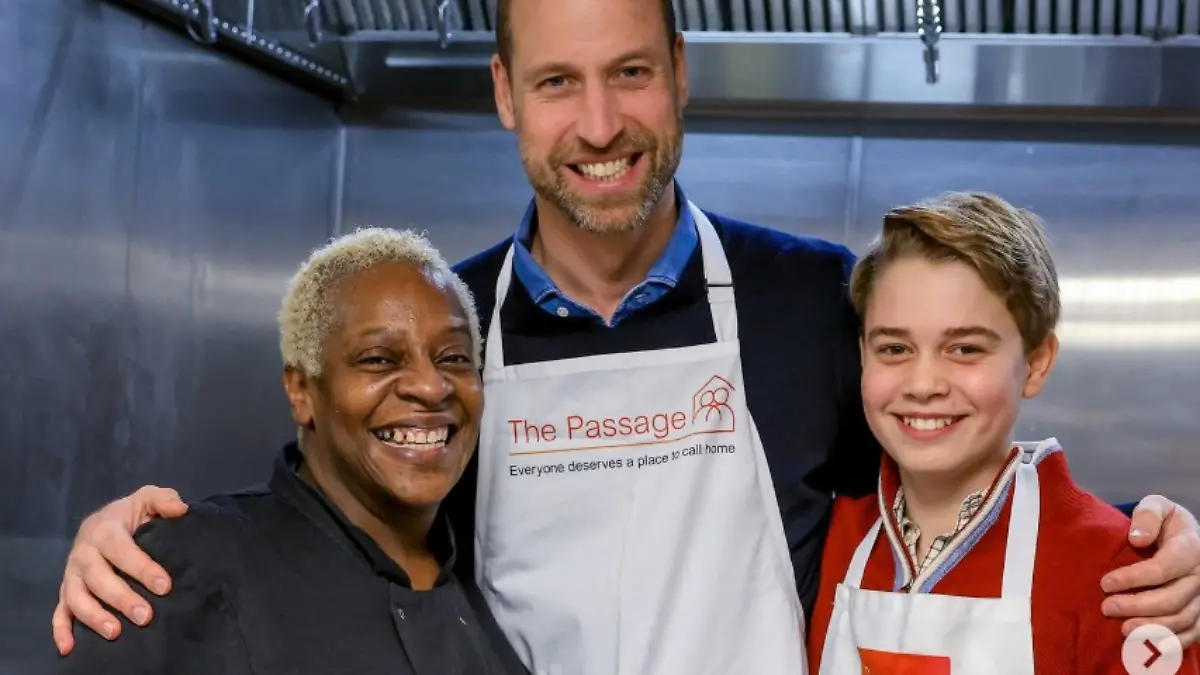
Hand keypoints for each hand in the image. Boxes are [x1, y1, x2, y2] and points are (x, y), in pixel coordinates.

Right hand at [52, 485, 188, 654]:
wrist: (105, 520)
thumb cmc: (130, 514)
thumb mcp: (147, 498)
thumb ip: (164, 499)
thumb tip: (180, 509)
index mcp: (104, 530)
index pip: (121, 551)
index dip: (141, 568)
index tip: (164, 586)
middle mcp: (83, 553)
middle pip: (97, 578)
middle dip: (121, 598)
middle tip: (145, 616)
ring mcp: (72, 573)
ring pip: (76, 597)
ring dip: (93, 616)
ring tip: (116, 633)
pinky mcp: (66, 589)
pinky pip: (59, 610)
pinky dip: (61, 629)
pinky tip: (68, 647)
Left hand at [1101, 495, 1199, 647]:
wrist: (1182, 537)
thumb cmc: (1163, 522)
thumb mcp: (1156, 506)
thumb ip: (1147, 515)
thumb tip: (1137, 538)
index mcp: (1191, 547)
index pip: (1165, 567)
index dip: (1134, 578)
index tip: (1105, 583)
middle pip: (1173, 598)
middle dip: (1138, 606)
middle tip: (1107, 607)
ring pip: (1182, 619)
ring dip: (1152, 628)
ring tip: (1123, 629)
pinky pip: (1191, 633)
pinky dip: (1171, 643)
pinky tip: (1147, 645)